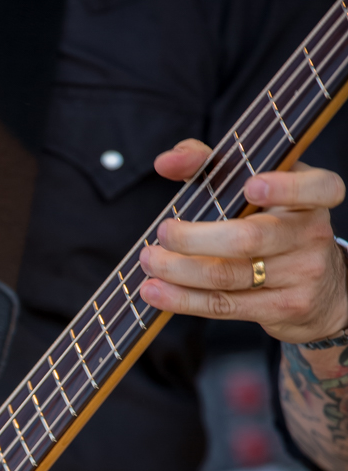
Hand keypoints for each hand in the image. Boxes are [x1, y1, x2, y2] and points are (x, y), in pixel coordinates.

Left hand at [139, 138, 347, 344]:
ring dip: (179, 271)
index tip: (249, 185)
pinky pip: (225, 305)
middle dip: (195, 238)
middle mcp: (312, 234)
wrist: (321, 290)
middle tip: (162, 233)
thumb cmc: (275, 226)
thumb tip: (167, 162)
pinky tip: (157, 292)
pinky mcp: (284, 308)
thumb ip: (213, 164)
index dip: (285, 187)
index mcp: (312, 198)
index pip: (316, 188)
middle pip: (249, 238)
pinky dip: (184, 299)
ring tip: (149, 261)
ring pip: (229, 275)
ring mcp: (301, 275)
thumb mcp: (259, 189)